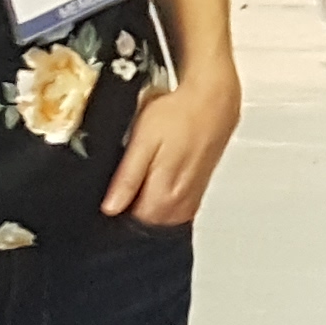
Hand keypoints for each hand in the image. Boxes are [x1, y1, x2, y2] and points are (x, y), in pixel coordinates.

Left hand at [102, 64, 242, 227]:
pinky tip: (160, 179)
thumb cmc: (179, 114)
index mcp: (162, 195)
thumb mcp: (143, 141)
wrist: (214, 100)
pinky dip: (164, 200)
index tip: (112, 192)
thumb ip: (128, 178)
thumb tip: (111, 208)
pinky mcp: (199, 190)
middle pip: (147, 224)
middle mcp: (180, 203)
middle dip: (132, 208)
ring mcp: (191, 198)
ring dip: (149, 205)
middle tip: (126, 180)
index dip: (117, 208)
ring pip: (162, 219)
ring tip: (144, 176)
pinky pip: (177, 209)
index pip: (131, 224)